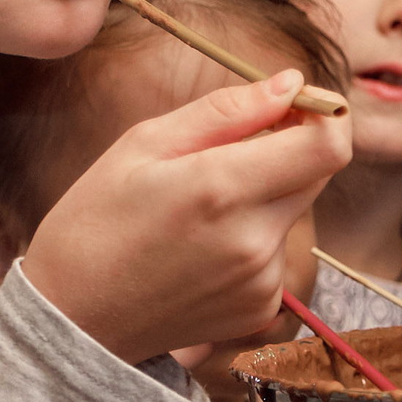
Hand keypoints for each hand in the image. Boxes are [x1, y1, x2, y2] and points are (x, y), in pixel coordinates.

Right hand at [24, 70, 351, 364]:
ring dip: (265, 196)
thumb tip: (290, 83)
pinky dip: (252, 238)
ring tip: (198, 212)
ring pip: (294, 211)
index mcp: (223, 188)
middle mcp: (254, 239)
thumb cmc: (96, 220)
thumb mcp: (144, 144)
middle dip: (290, 148)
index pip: (328, 146)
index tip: (298, 103)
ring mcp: (261, 280)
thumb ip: (226, 111)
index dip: (326, 115)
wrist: (73, 318)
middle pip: (318, 173)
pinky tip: (201, 250)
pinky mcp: (260, 307)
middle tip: (231, 149)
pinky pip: (277, 251)